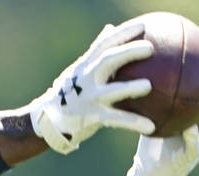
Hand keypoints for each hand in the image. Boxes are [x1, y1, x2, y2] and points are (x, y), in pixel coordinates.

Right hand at [28, 21, 156, 154]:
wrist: (47, 119)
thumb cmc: (67, 91)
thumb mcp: (79, 69)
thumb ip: (95, 51)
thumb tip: (110, 28)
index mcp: (85, 65)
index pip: (104, 44)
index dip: (123, 33)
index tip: (142, 26)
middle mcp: (86, 79)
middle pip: (107, 60)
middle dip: (128, 52)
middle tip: (149, 48)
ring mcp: (88, 98)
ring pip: (110, 91)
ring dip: (128, 88)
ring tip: (148, 86)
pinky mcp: (92, 117)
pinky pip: (115, 119)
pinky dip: (133, 123)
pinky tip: (151, 127)